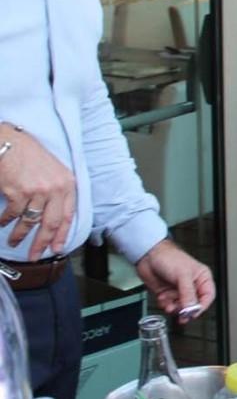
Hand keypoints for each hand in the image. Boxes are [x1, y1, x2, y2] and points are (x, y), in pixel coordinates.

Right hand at [0, 126, 77, 256]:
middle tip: (35, 255)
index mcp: (67, 184)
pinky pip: (13, 214)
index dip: (62, 235)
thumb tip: (54, 218)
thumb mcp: (54, 171)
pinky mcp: (19, 192)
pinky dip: (6, 221)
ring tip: (14, 241)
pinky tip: (3, 222)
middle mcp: (55, 188)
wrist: (10, 142)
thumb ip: (57, 192)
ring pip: (30, 221)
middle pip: (51, 223)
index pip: (68, 215)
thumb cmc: (31, 156)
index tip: (57, 248)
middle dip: (42, 243)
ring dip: (20, 234)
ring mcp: (38, 190)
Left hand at [135, 240, 215, 322]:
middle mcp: (192, 286)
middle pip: (194, 304)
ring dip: (173, 306)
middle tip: (180, 313)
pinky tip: (163, 297)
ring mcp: (179, 291)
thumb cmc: (169, 257)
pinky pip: (169, 306)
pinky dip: (165, 304)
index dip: (202, 306)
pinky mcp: (168, 294)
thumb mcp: (182, 275)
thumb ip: (188, 292)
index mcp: (202, 278)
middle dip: (185, 309)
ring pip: (181, 307)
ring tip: (168, 301)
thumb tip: (192, 308)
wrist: (149, 256)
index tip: (193, 313)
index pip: (208, 296)